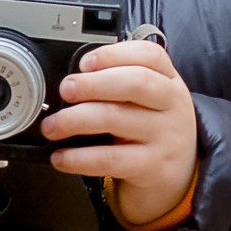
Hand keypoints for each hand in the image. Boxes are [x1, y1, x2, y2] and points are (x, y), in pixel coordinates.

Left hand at [42, 40, 196, 225]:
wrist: (178, 176)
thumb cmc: (152, 129)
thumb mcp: (148, 101)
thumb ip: (119, 83)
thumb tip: (72, 81)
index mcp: (169, 81)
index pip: (149, 55)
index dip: (113, 54)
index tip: (85, 63)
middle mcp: (173, 105)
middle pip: (135, 82)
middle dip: (91, 83)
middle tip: (65, 90)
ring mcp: (167, 137)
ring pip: (114, 118)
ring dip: (72, 120)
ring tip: (52, 126)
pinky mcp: (154, 166)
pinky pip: (110, 159)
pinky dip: (78, 157)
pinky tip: (62, 157)